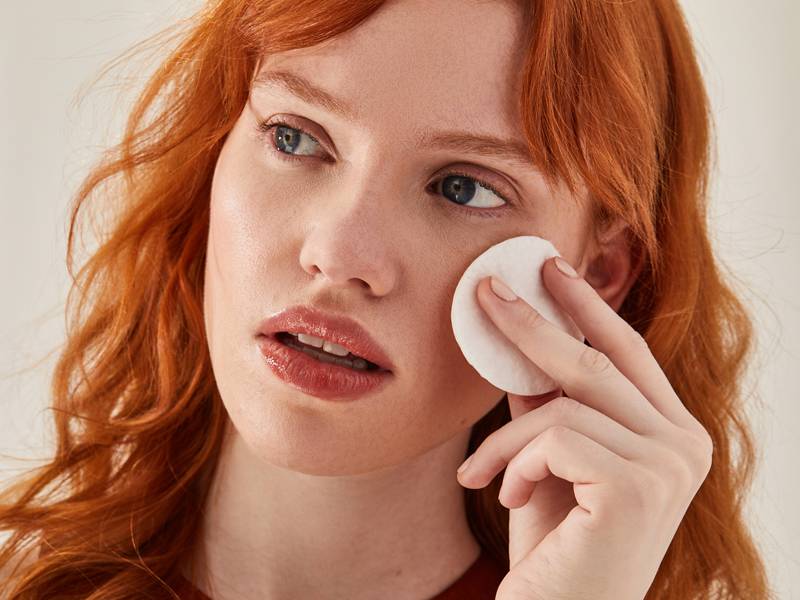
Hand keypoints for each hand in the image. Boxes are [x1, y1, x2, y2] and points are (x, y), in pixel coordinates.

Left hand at [457, 256, 712, 599]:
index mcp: (672, 433)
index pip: (628, 352)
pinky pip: (554, 439)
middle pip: (597, 363)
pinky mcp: (638, 488)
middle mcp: (686, 445)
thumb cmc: (555, 543)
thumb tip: (515, 334)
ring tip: (478, 475)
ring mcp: (669, 466)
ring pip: (564, 406)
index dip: (587, 305)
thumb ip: (544, 401)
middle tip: (486, 290)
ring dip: (505, 440)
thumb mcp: (547, 459)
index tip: (548, 266)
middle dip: (534, 323)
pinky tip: (509, 499)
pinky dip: (514, 465)